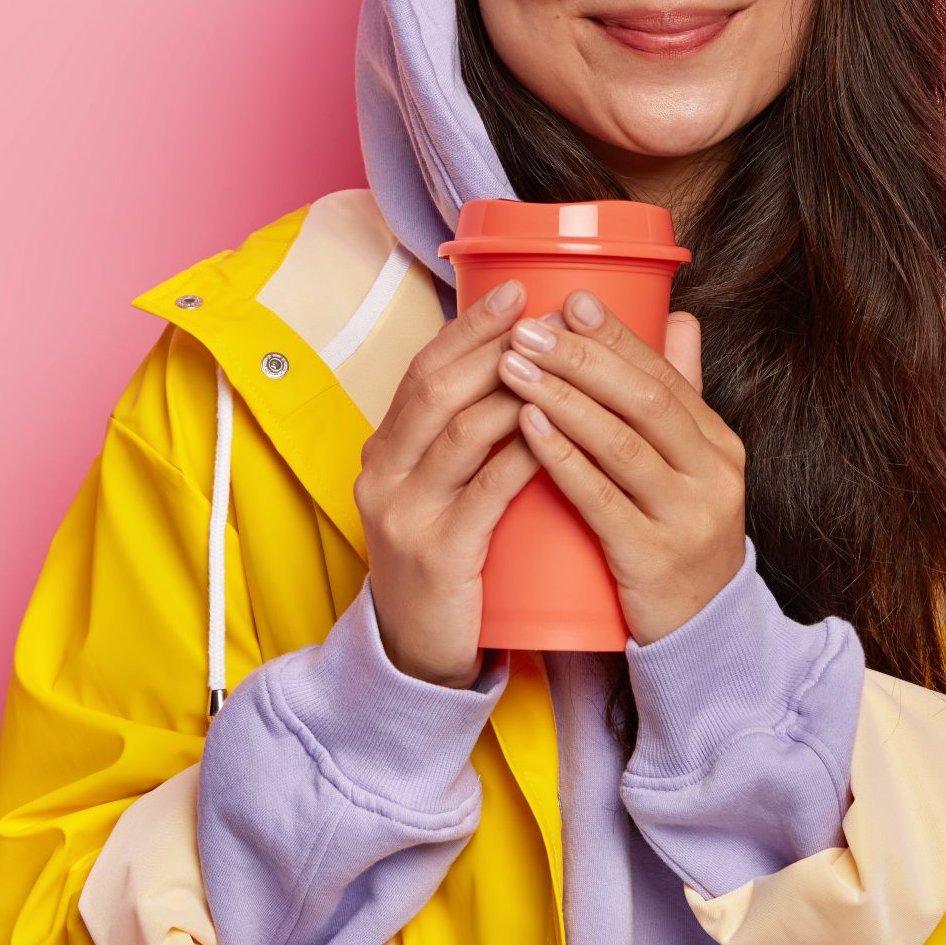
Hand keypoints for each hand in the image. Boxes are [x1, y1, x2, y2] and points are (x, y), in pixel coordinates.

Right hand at [353, 276, 545, 687]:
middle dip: (493, 342)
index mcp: (384, 451)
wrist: (418, 654)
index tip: (518, 291)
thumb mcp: (443, 489)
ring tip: (562, 360)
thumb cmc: (448, 558)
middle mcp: (383, 474)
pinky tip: (554, 434)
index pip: (423, 370)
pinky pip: (485, 494)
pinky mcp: (437, 555)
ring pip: (460, 432)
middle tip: (545, 311)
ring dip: (514, 390)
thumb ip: (469, 434)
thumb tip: (524, 365)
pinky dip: (522, 457)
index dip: (469, 327)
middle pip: (436, 388)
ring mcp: (404, 515)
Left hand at [494, 289, 747, 644]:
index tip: (568, 300)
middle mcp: (713, 476)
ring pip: (621, 444)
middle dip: (582, 358)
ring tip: (512, 368)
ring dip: (563, 399)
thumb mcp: (691, 471)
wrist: (699, 638)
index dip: (616, 335)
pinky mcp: (653, 560)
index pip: (664, 375)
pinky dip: (563, 458)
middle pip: (645, 401)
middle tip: (526, 330)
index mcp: (719, 446)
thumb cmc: (677, 542)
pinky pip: (601, 500)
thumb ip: (682, 397)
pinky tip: (528, 427)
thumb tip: (679, 317)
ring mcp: (687, 519)